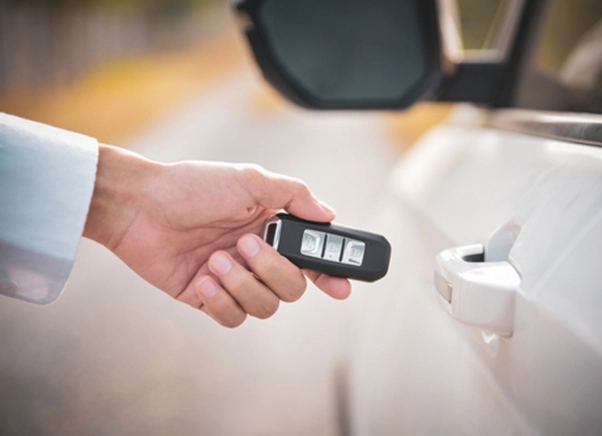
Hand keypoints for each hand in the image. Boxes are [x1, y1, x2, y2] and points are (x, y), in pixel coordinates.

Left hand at [83, 145, 350, 326]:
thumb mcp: (249, 180)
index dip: (331, 274)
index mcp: (272, 229)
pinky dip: (222, 302)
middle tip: (245, 245)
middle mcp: (256, 257)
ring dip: (243, 284)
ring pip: (264, 306)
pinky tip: (204, 279)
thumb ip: (293, 195)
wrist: (140, 206)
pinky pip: (232, 318)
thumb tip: (328, 215)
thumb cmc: (193, 186)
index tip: (342, 287)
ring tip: (215, 259)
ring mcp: (233, 279)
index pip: (311, 258)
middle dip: (273, 270)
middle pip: (292, 288)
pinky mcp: (207, 298)